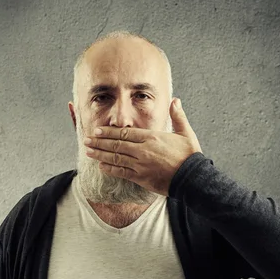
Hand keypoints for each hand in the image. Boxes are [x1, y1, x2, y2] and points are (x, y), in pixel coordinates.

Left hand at [83, 98, 202, 196]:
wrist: (193, 178)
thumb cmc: (190, 156)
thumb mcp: (185, 133)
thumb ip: (178, 116)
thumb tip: (175, 100)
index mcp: (152, 137)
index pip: (125, 133)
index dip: (109, 132)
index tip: (97, 130)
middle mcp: (143, 150)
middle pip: (116, 144)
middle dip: (99, 142)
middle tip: (86, 140)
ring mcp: (140, 165)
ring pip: (115, 158)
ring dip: (100, 154)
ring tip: (88, 152)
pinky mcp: (141, 178)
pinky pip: (121, 172)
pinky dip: (110, 169)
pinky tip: (101, 167)